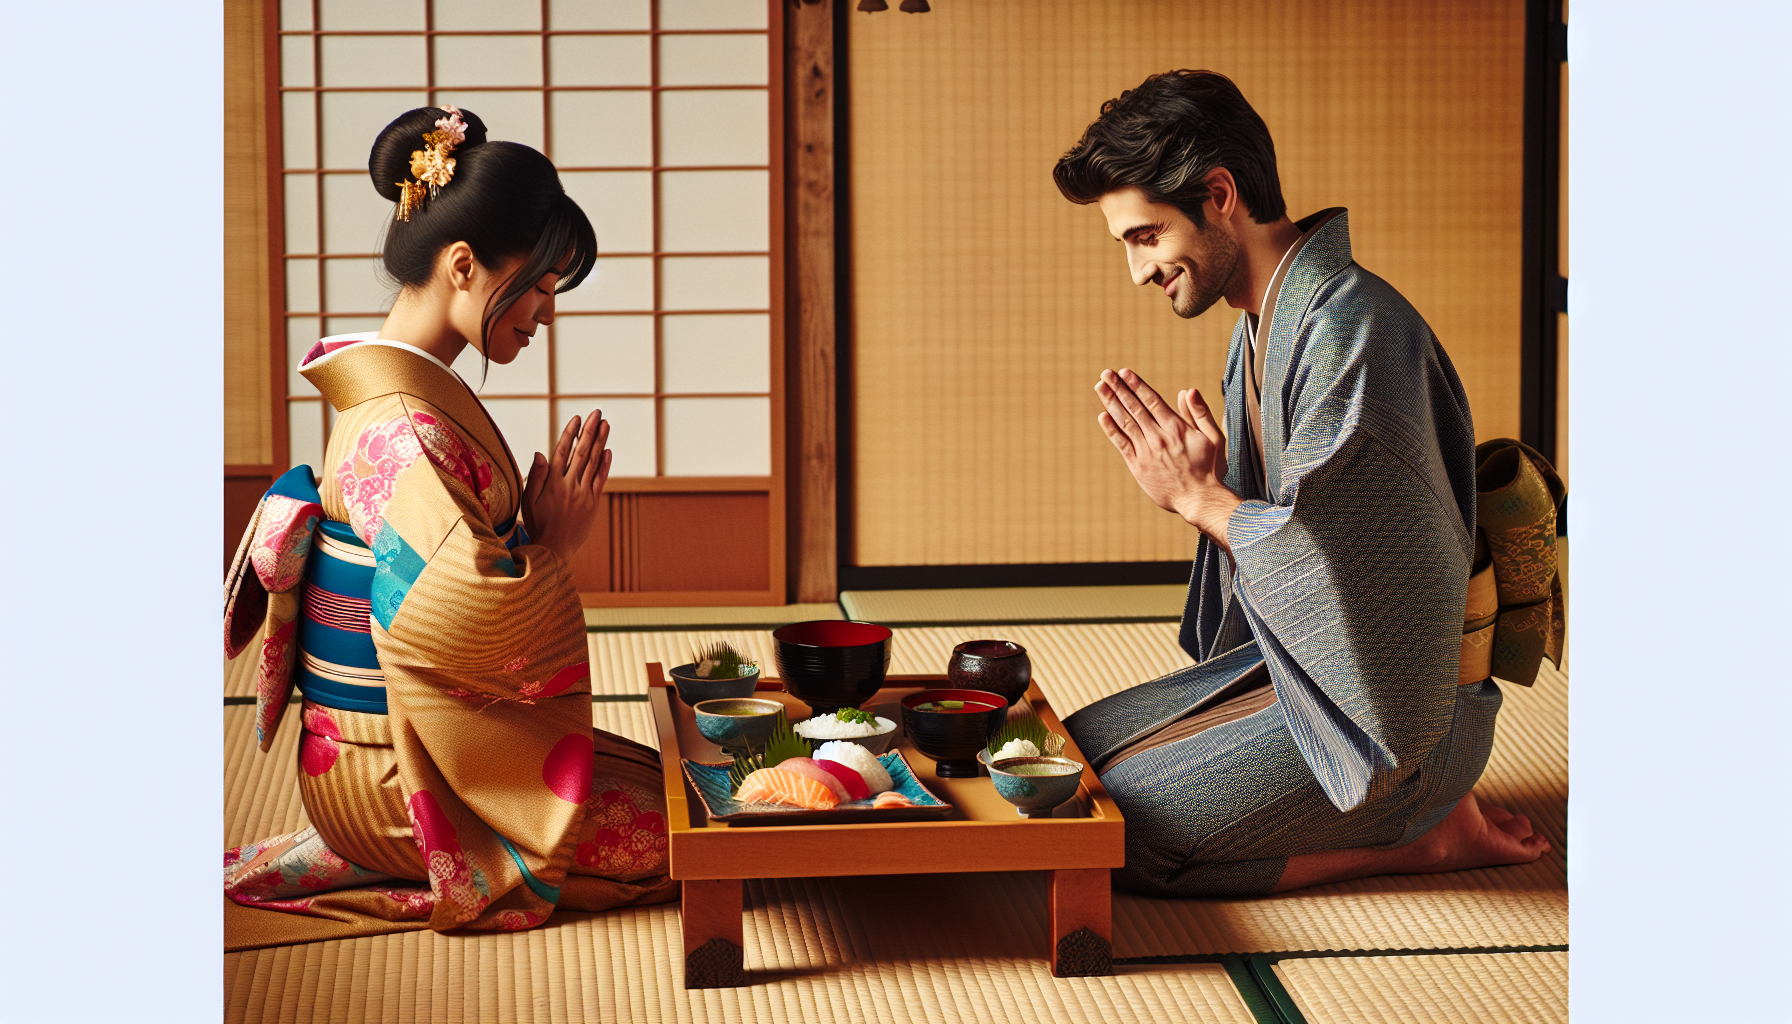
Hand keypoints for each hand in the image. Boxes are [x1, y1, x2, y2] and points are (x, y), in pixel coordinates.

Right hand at [522, 410, 612, 562]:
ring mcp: (583, 494)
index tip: (577, 418)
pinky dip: (605, 464)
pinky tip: (608, 450)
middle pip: (582, 452)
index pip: (563, 451)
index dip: (571, 433)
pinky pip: (601, 480)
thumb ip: (536, 476)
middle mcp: (570, 485)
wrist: (554, 550)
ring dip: (601, 441)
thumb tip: (540, 452)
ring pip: (594, 462)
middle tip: (597, 412)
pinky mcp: (593, 503)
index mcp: (552, 482)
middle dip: (590, 430)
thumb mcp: (528, 501)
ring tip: (605, 424)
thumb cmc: (538, 524)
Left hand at [1095, 368, 1241, 548]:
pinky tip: (1103, 415)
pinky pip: (1121, 444)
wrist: (1199, 500)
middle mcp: (1158, 437)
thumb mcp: (1214, 437)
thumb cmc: (1209, 468)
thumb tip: (1188, 390)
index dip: (1136, 385)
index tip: (1124, 372)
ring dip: (1111, 403)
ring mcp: (1146, 452)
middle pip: (1134, 407)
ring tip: (1101, 387)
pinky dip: (1111, 429)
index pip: (1152, 401)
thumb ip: (1200, 413)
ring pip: (1125, 422)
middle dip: (1119, 388)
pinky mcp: (1138, 466)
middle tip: (1106, 373)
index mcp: (1176, 428)